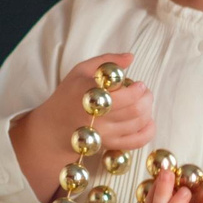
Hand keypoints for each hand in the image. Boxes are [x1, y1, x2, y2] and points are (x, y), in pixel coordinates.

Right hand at [8, 53, 154, 200]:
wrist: (54, 127)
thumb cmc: (68, 95)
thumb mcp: (80, 70)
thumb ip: (106, 60)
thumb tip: (131, 57)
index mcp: (89, 94)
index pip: (125, 95)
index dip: (137, 89)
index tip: (138, 83)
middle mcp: (98, 116)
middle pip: (136, 110)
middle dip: (146, 98)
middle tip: (144, 92)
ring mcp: (104, 133)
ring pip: (139, 123)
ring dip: (148, 110)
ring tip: (143, 102)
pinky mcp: (110, 145)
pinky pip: (138, 141)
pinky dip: (149, 130)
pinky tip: (147, 121)